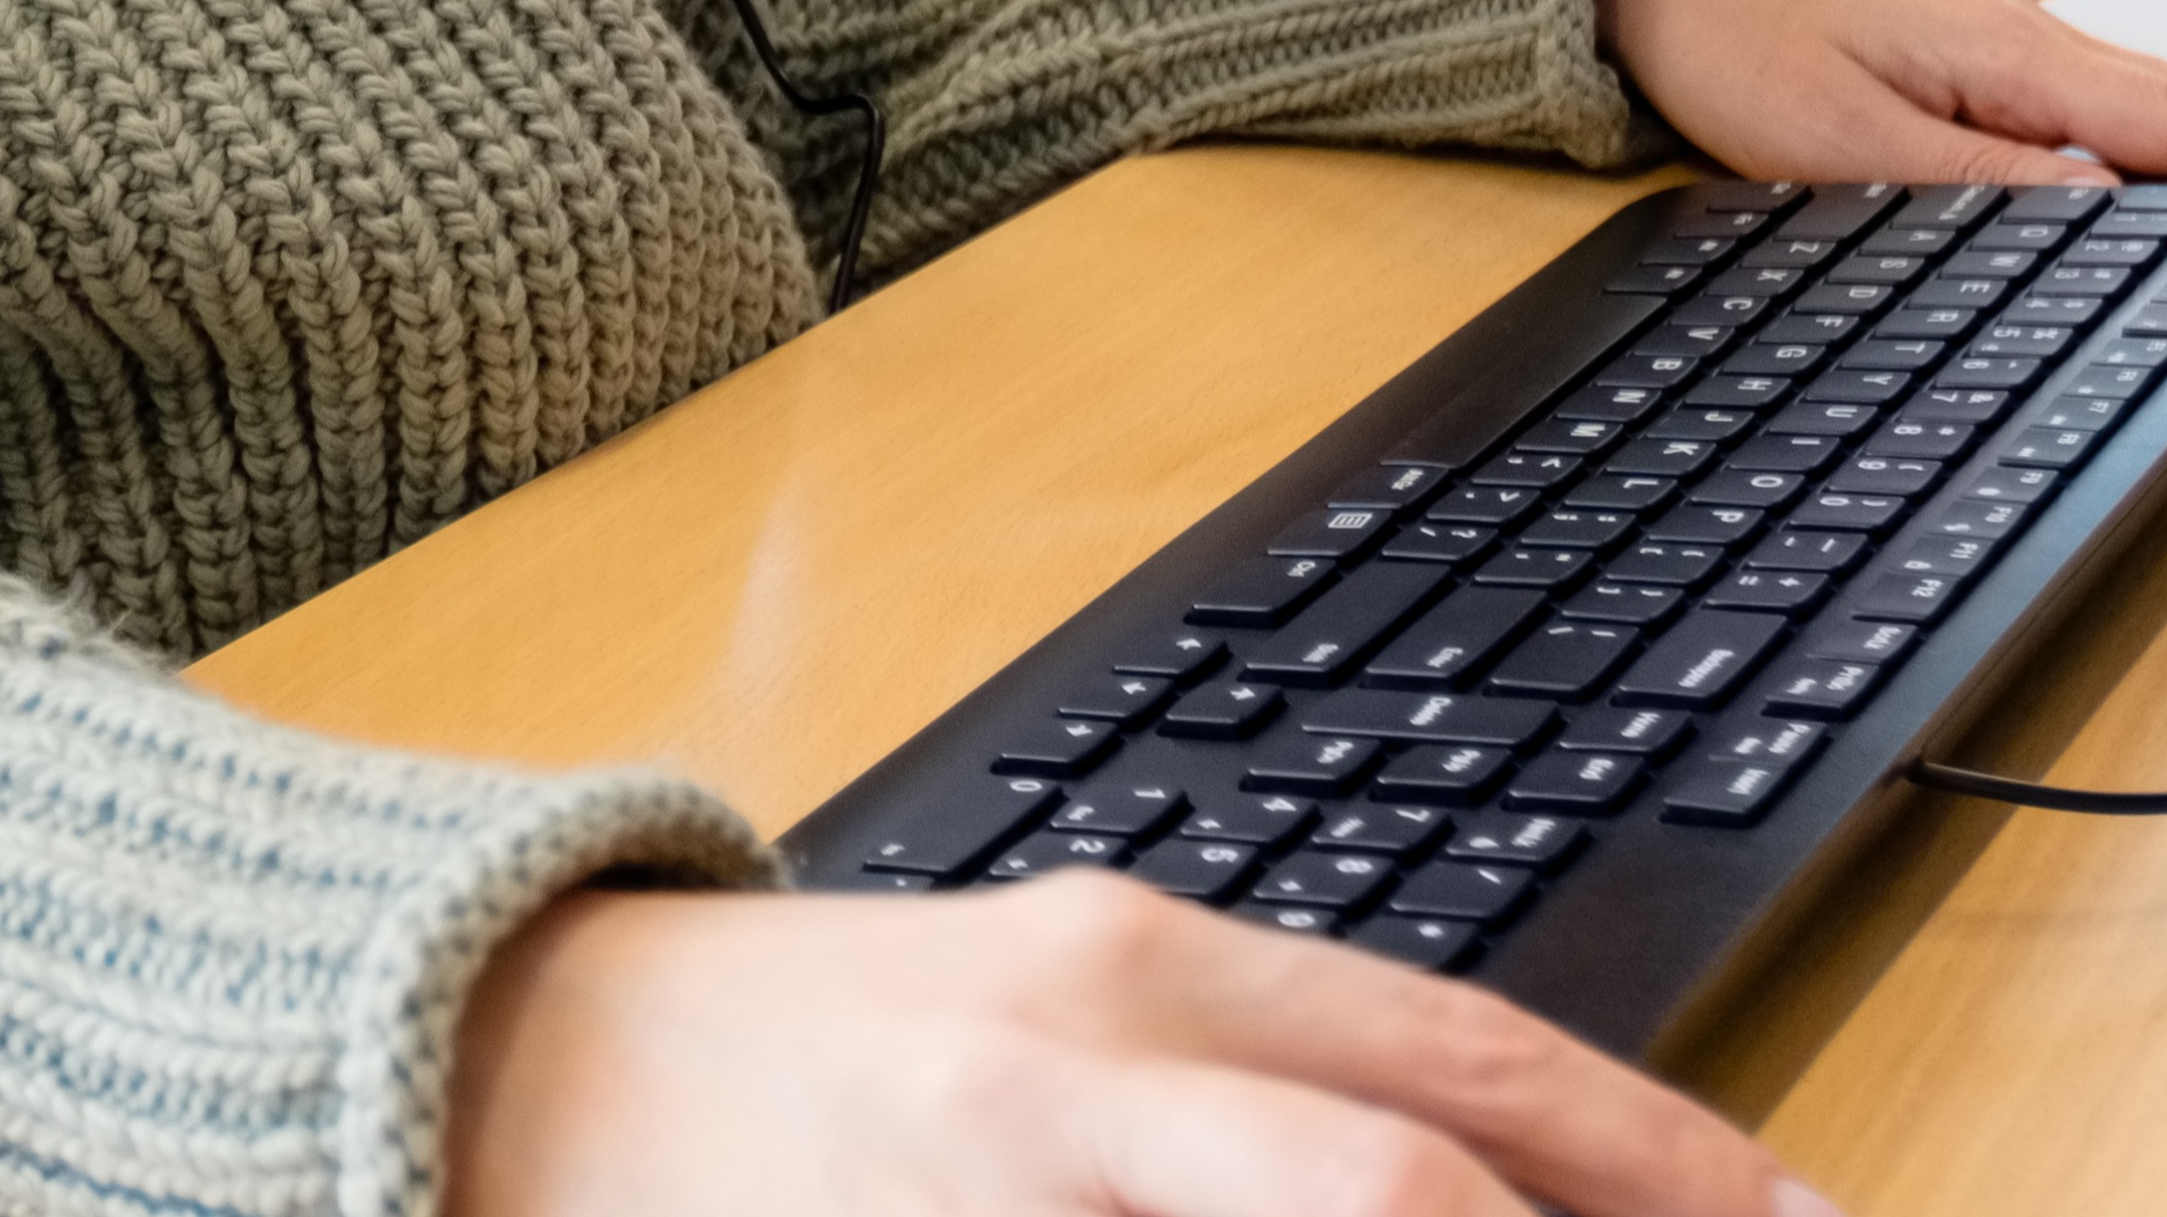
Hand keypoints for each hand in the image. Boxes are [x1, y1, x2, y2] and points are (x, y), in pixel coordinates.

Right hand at [447, 880, 1809, 1216]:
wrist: (500, 1055)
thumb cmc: (799, 1047)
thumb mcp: (1044, 1003)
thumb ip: (1251, 1072)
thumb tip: (1477, 1169)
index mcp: (1129, 974)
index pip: (1464, 1070)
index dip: (1666, 1158)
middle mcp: (1080, 1087)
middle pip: (1403, 1195)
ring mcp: (990, 1211)